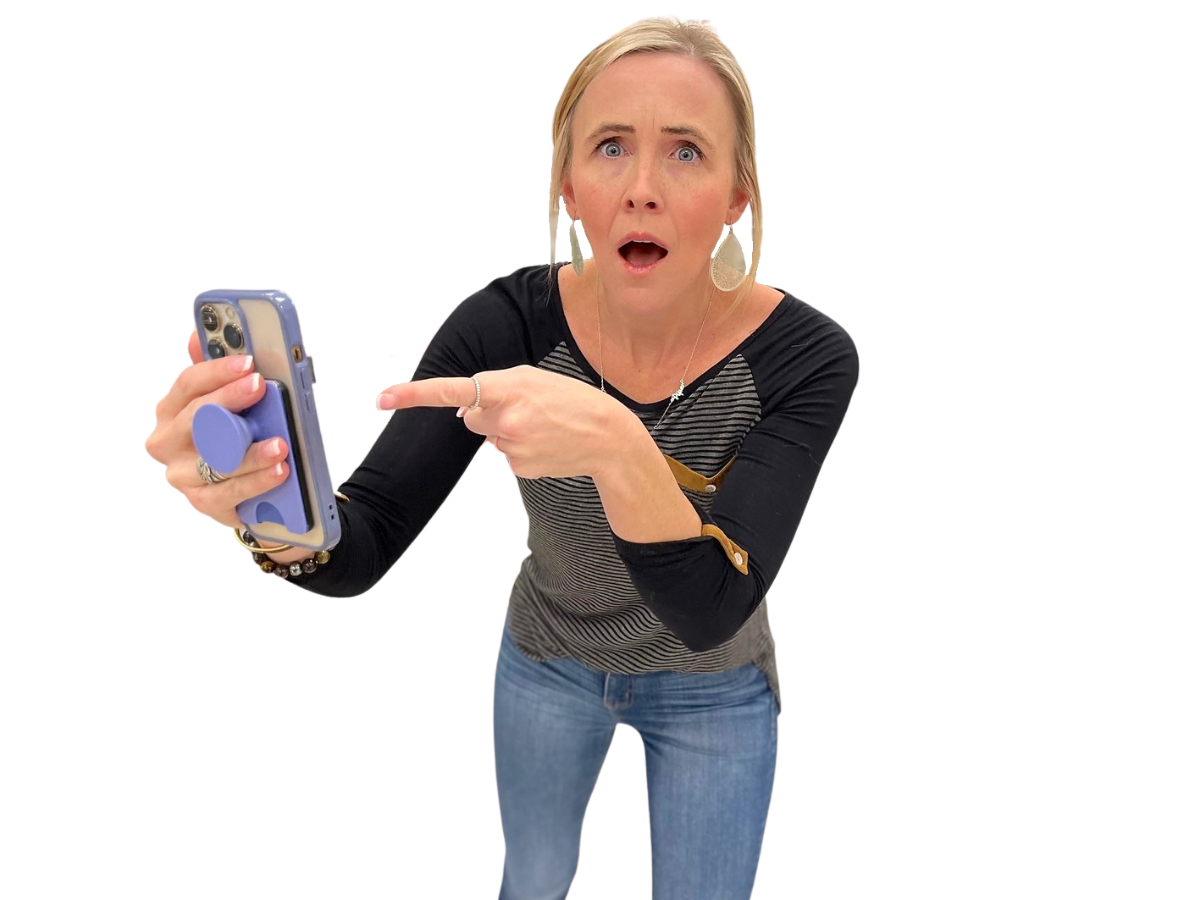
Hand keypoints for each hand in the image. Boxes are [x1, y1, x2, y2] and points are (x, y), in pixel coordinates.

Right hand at [145, 332, 291, 526]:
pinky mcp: (204, 503)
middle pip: (196, 417)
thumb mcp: (232, 404)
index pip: (187, 385)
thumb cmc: (238, 438)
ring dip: (251, 451)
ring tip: (281, 443)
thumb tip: (198, 334)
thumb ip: (219, 373)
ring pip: (214, 459)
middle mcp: (169, 443)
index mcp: (171, 411)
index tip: (247, 362)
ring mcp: (183, 476)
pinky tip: (279, 470)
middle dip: (229, 400)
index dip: (217, 370)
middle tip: (260, 387)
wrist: (252, 490)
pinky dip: (258, 480)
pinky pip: (231, 491)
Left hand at [376, 365, 628, 479]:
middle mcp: (506, 419)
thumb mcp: (534, 379)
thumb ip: (495, 388)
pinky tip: (544, 442)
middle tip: (525, 408)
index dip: (414, 394)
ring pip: (488, 437)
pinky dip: (520, 448)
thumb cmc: (572, 400)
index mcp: (508, 388)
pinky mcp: (518, 468)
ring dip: (507, 430)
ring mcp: (512, 447)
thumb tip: (463, 414)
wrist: (608, 437)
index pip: (453, 391)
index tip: (383, 398)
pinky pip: (504, 454)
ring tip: (542, 425)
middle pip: (471, 417)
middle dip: (488, 412)